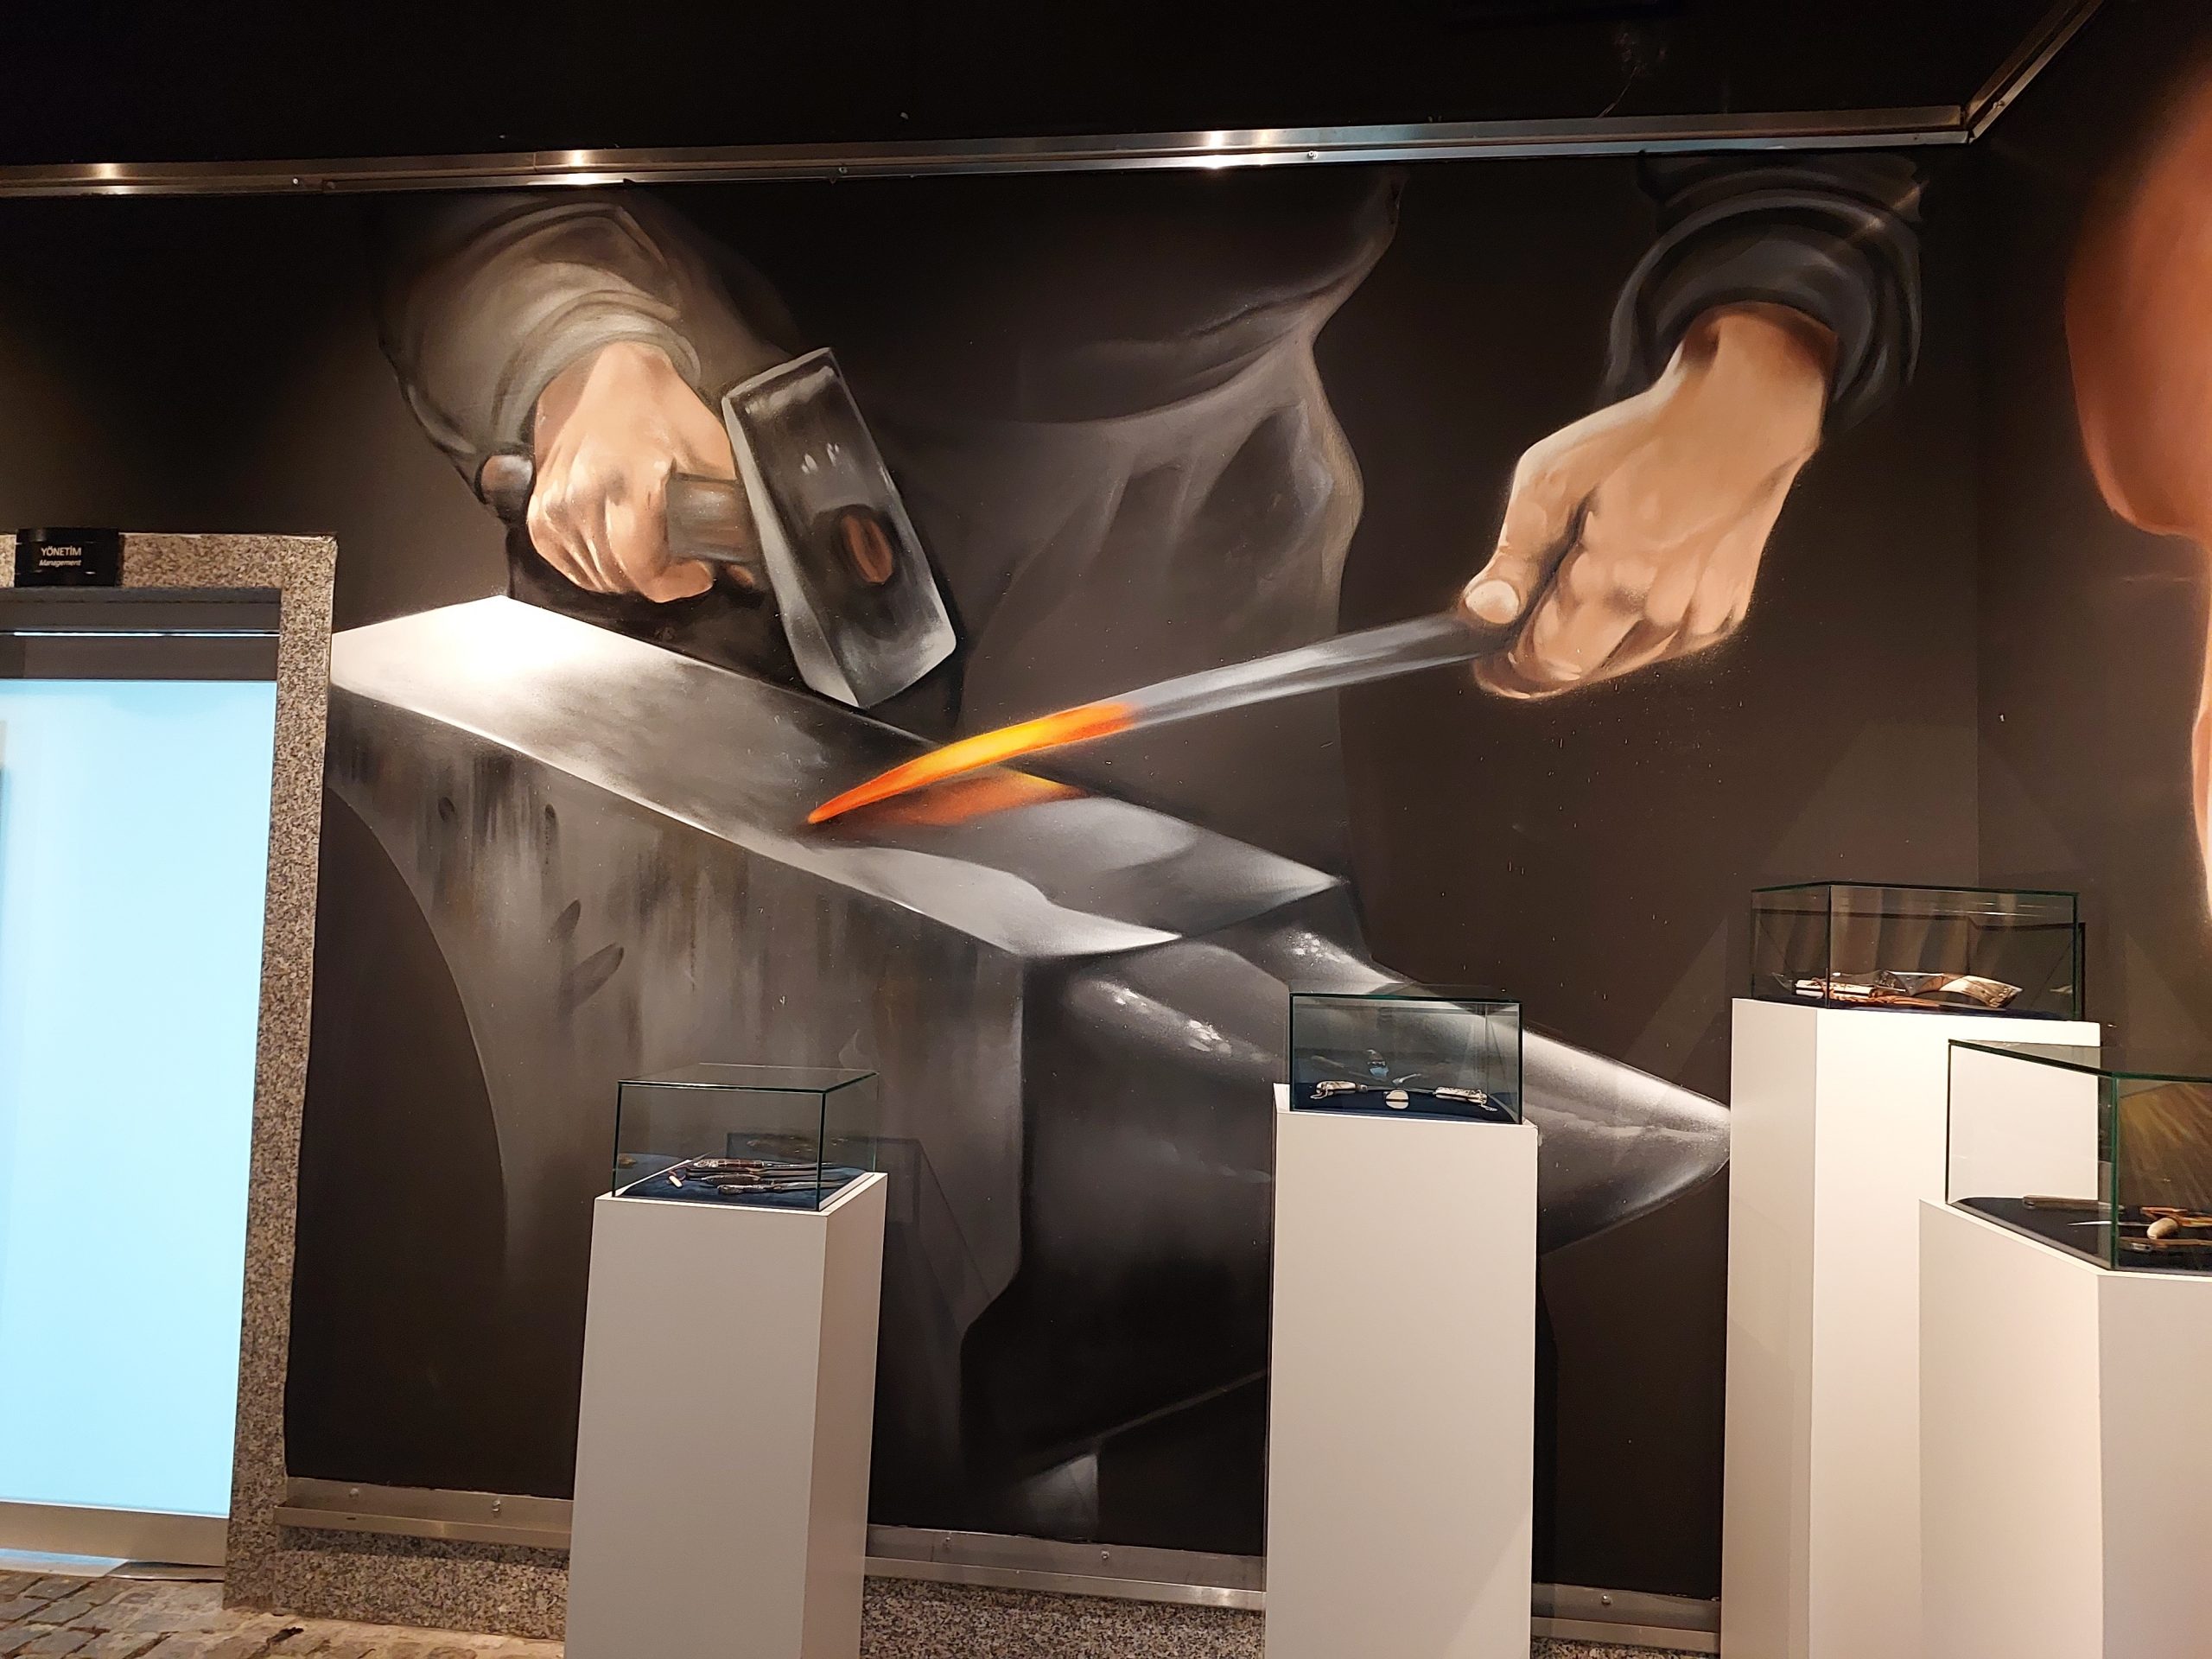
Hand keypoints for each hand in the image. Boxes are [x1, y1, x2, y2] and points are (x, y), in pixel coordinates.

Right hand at [527, 340, 749, 601]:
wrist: (602, 375)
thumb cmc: (658, 409)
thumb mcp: (709, 451)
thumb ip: (727, 513)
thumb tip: (740, 567)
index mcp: (627, 483)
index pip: (642, 568)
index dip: (677, 583)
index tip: (699, 573)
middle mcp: (581, 498)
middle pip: (621, 578)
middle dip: (659, 578)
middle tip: (680, 560)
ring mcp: (554, 508)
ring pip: (595, 578)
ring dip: (628, 575)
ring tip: (652, 550)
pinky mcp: (538, 514)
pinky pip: (567, 565)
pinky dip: (594, 568)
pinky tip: (617, 550)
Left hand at [1460, 303, 1835, 697]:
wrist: (1739, 417)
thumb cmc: (1639, 441)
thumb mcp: (1550, 481)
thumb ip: (1513, 559)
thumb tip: (1480, 615)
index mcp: (1612, 581)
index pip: (1548, 664)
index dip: (1511, 673)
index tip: (1488, 667)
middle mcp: (1660, 612)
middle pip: (1582, 672)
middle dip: (1541, 666)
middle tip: (1514, 647)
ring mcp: (1699, 618)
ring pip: (1622, 665)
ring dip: (1587, 651)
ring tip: (1570, 611)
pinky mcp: (1726, 614)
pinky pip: (1662, 648)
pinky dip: (1632, 637)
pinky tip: (1623, 601)